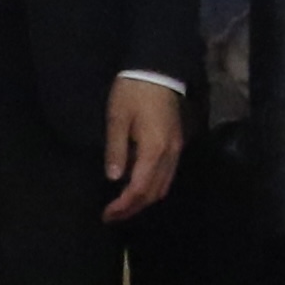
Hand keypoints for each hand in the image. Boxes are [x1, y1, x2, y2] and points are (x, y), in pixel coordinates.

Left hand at [101, 73, 184, 222]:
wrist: (158, 69)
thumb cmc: (133, 91)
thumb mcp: (117, 118)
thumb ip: (116, 149)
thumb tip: (114, 177)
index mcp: (154, 149)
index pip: (139, 188)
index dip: (123, 205)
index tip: (106, 214)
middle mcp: (169, 154)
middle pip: (154, 193)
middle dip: (133, 208)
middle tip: (112, 215)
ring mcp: (176, 149)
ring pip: (163, 186)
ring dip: (144, 200)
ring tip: (123, 205)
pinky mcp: (177, 143)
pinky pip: (168, 175)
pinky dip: (152, 187)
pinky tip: (138, 185)